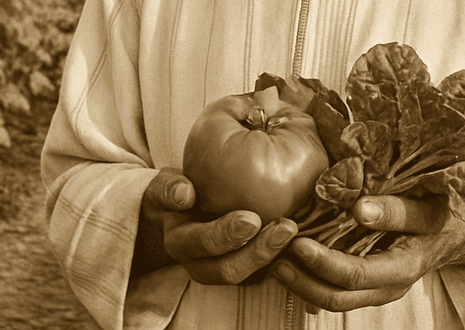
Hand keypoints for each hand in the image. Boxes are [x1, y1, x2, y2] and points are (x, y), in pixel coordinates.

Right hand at [132, 168, 298, 284]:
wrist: (178, 214)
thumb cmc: (178, 192)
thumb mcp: (166, 185)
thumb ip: (170, 188)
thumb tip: (185, 194)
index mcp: (178, 241)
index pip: (198, 243)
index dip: (224, 235)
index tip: (251, 220)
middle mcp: (196, 263)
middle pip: (225, 269)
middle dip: (256, 252)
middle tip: (285, 228)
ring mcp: (217, 270)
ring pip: (245, 278)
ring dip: (270, 258)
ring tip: (292, 232)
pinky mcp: (238, 269)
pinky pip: (259, 275)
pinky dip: (278, 262)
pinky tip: (298, 243)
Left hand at [272, 195, 464, 312]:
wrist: (460, 233)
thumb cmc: (447, 214)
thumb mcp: (429, 207)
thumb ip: (397, 210)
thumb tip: (359, 208)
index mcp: (403, 267)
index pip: (355, 275)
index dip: (322, 262)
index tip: (297, 241)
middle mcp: (388, 286)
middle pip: (337, 296)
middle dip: (301, 280)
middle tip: (273, 256)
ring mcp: (378, 288)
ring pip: (333, 299)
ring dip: (301, 283)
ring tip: (274, 260)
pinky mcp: (369, 282)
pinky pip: (337, 289)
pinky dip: (312, 279)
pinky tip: (292, 262)